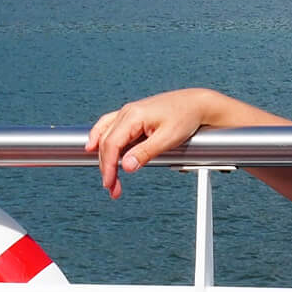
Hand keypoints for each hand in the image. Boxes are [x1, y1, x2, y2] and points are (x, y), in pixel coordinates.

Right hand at [85, 90, 217, 198]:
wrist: (196, 103)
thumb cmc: (185, 117)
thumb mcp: (168, 139)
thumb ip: (145, 153)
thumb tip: (126, 167)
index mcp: (133, 115)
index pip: (111, 144)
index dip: (108, 166)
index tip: (109, 183)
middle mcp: (127, 112)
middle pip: (105, 142)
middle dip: (106, 167)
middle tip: (112, 188)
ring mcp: (128, 113)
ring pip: (105, 135)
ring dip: (103, 157)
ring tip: (107, 176)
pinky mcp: (132, 116)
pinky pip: (109, 127)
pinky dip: (101, 140)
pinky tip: (96, 147)